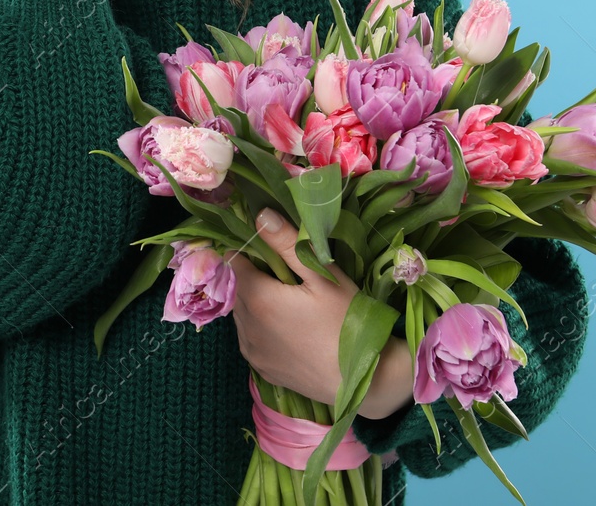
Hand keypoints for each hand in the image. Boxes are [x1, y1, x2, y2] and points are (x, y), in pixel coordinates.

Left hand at [225, 207, 415, 421]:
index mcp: (257, 299)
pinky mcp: (261, 368)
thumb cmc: (347, 323)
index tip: (272, 248)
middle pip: (237, 287)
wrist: (363, 380)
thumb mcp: (323, 276)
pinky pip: (251, 336)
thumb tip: (260, 214)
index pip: (233, 261)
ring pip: (242, 313)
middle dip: (254, 275)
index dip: (249, 249)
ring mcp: (252, 350)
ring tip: (290, 300)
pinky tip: (289, 326)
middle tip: (286, 273)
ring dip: (256, 301)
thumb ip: (287, 244)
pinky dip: (261, 326)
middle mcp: (245, 326)